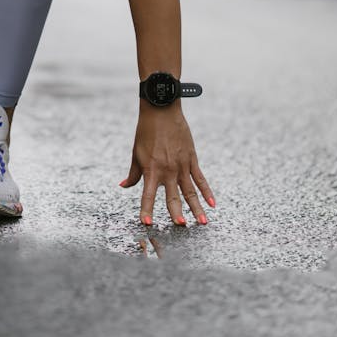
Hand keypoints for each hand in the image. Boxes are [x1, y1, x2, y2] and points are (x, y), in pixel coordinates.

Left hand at [120, 104, 213, 225]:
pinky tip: (213, 204)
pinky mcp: (191, 159)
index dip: (146, 210)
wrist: (161, 111)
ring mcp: (181, 165)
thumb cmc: (145, 132)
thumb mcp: (136, 153)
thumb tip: (124, 186)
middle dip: (177, 213)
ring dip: (197, 208)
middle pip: (173, 196)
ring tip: (203, 222)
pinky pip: (200, 179)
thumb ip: (133, 174)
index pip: (148, 195)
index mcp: (151, 170)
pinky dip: (207, 192)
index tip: (147, 223)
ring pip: (190, 191)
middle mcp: (167, 170)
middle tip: (181, 226)